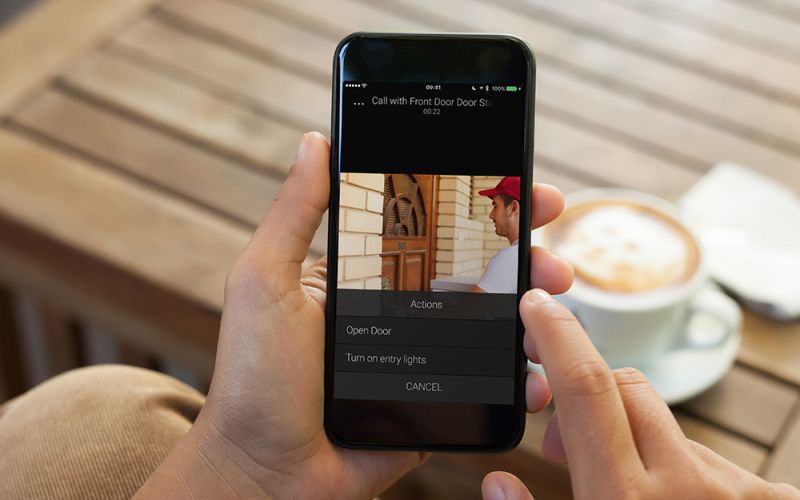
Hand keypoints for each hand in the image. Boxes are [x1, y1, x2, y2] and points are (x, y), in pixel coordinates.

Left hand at [136, 131, 572, 498]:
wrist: (267, 473)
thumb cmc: (254, 379)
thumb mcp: (265, 282)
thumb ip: (295, 213)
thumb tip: (316, 140)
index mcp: (366, 275)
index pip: (432, 227)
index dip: (479, 204)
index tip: (521, 188)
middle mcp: (400, 309)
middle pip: (476, 271)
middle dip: (523, 254)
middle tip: (551, 249)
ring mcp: (424, 358)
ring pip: (494, 324)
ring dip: (535, 311)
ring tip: (555, 305)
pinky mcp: (438, 404)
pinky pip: (490, 385)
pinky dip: (522, 378)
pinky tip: (536, 373)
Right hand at [481, 290, 799, 499]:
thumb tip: (497, 484)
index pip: (584, 386)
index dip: (556, 334)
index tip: (537, 304)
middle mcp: (686, 486)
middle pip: (623, 387)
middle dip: (587, 395)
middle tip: (563, 443)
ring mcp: (736, 490)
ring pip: (668, 427)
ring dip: (639, 444)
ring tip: (632, 496)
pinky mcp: (772, 499)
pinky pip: (712, 459)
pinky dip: (684, 472)